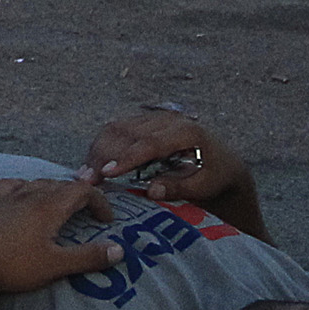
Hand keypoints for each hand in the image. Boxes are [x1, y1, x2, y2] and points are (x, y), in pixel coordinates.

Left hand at [0, 177, 123, 296]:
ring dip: (53, 190)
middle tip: (86, 213)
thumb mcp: (55, 265)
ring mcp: (6, 195)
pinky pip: (11, 185)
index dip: (99, 201)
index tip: (106, 220)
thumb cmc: (12, 265)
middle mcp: (29, 193)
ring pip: (36, 182)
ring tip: (59, 205)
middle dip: (78, 195)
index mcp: (49, 206)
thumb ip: (88, 257)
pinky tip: (21, 195)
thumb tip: (119, 250)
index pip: (82, 190)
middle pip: (61, 184)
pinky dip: (25, 187)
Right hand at [79, 109, 251, 210]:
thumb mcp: (204, 186)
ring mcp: (154, 118)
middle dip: (103, 155)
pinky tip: (93, 166)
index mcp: (187, 132)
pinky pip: (116, 130)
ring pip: (116, 128)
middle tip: (88, 181)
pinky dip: (101, 147)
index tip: (107, 173)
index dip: (126, 157)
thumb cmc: (214, 176)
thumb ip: (179, 187)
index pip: (150, 142)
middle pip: (126, 132)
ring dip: (97, 151)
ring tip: (86, 176)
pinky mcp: (144, 123)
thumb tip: (152, 190)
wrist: (222, 162)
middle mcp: (167, 119)